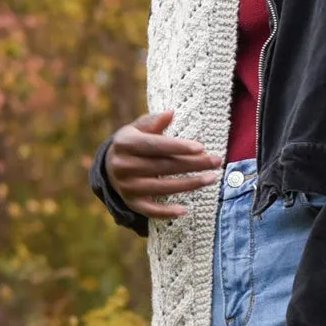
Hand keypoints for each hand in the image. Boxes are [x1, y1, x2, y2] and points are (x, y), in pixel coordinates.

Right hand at [105, 109, 222, 219]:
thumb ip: (153, 122)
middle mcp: (123, 166)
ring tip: (211, 178)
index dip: (179, 147)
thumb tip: (171, 113)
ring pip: (162, 187)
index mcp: (125, 143)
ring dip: (189, 184)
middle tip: (216, 161)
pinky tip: (184, 210)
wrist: (109, 166)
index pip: (155, 146)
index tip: (201, 148)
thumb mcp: (138, 128)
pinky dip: (166, 212)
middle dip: (193, 164)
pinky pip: (150, 210)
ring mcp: (126, 186)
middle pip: (164, 166)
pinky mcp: (131, 202)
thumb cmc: (132, 142)